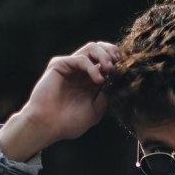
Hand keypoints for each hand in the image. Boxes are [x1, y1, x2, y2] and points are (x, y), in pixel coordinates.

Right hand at [0, 41, 119, 160]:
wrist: (48, 126)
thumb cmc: (68, 123)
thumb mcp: (95, 111)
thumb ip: (105, 97)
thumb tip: (115, 85)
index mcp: (89, 81)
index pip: (105, 62)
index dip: (116, 61)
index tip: (125, 68)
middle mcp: (80, 71)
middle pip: (99, 50)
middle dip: (111, 52)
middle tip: (119, 62)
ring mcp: (70, 67)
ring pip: (90, 48)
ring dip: (103, 55)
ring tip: (110, 69)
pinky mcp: (59, 65)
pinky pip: (79, 58)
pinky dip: (91, 67)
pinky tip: (98, 79)